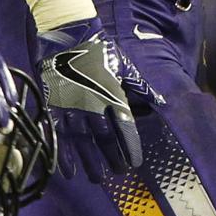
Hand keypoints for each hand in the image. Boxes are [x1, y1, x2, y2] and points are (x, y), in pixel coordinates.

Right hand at [36, 17, 164, 180]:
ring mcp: (72, 107)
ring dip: (89, 161)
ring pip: (83, 141)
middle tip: (118, 173)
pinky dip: (64, 154)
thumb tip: (161, 101)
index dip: (129, 145)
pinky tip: (69, 170)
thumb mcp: (125, 67)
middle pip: (104, 138)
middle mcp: (93, 103)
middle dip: (111, 157)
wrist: (69, 38)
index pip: (124, 125)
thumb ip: (141, 87)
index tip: (135, 161)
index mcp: (113, 93)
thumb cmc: (101, 52)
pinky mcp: (54, 108)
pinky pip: (59, 136)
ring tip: (96, 178)